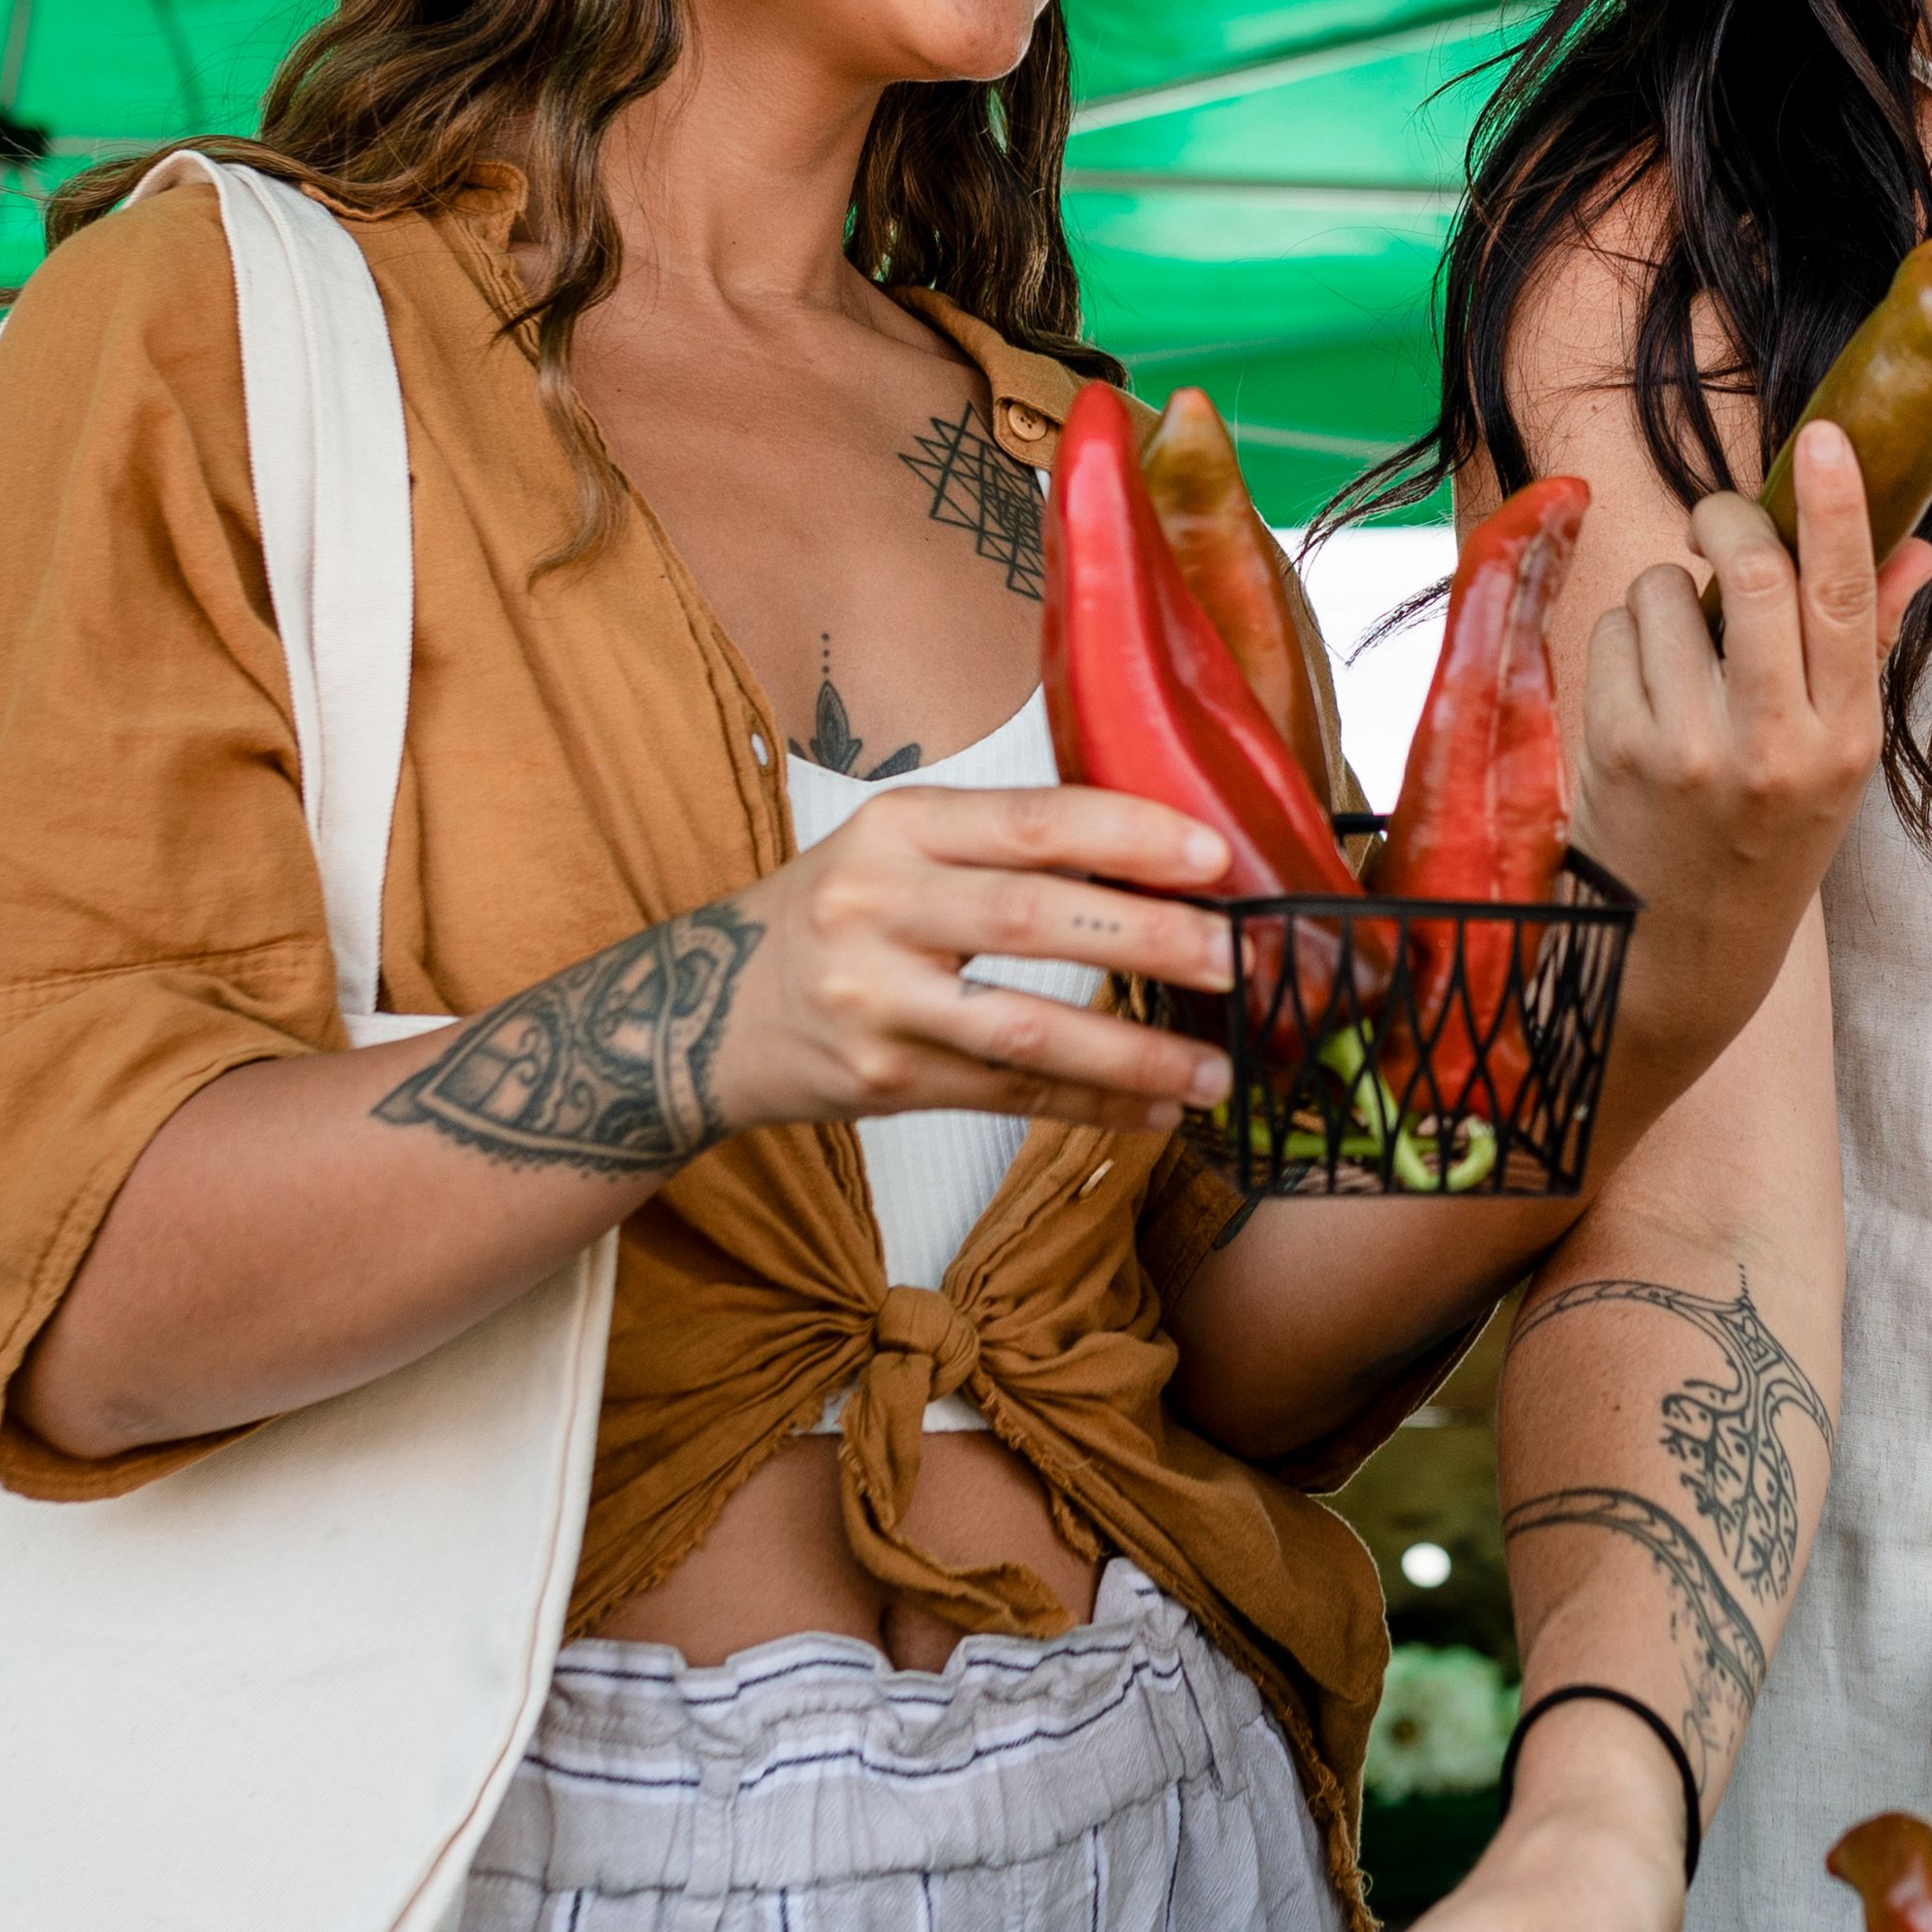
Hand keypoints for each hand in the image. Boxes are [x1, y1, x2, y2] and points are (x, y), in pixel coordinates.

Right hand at [703, 783, 1241, 1137]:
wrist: (694, 1015)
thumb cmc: (830, 917)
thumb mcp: (892, 850)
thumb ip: (1000, 850)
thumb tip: (1161, 864)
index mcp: (897, 828)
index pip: (1029, 820)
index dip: (1127, 834)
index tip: (1213, 855)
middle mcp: (878, 906)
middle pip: (1032, 918)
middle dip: (1149, 941)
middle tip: (1237, 960)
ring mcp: (874, 1000)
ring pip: (1025, 1029)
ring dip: (1134, 1054)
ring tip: (1216, 1071)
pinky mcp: (879, 1081)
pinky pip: (1007, 1096)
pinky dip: (1091, 1105)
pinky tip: (1156, 1111)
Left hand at [1566, 421, 1931, 978]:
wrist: (1680, 952)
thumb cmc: (1767, 836)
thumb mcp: (1837, 758)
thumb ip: (1868, 645)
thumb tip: (1916, 549)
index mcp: (1845, 739)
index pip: (1844, 599)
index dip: (1835, 507)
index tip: (1824, 439)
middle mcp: (1772, 744)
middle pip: (1749, 573)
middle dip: (1726, 518)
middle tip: (1719, 521)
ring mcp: (1687, 749)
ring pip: (1665, 592)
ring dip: (1668, 592)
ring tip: (1683, 652)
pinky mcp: (1615, 753)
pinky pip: (1611, 633)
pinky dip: (1625, 638)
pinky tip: (1642, 691)